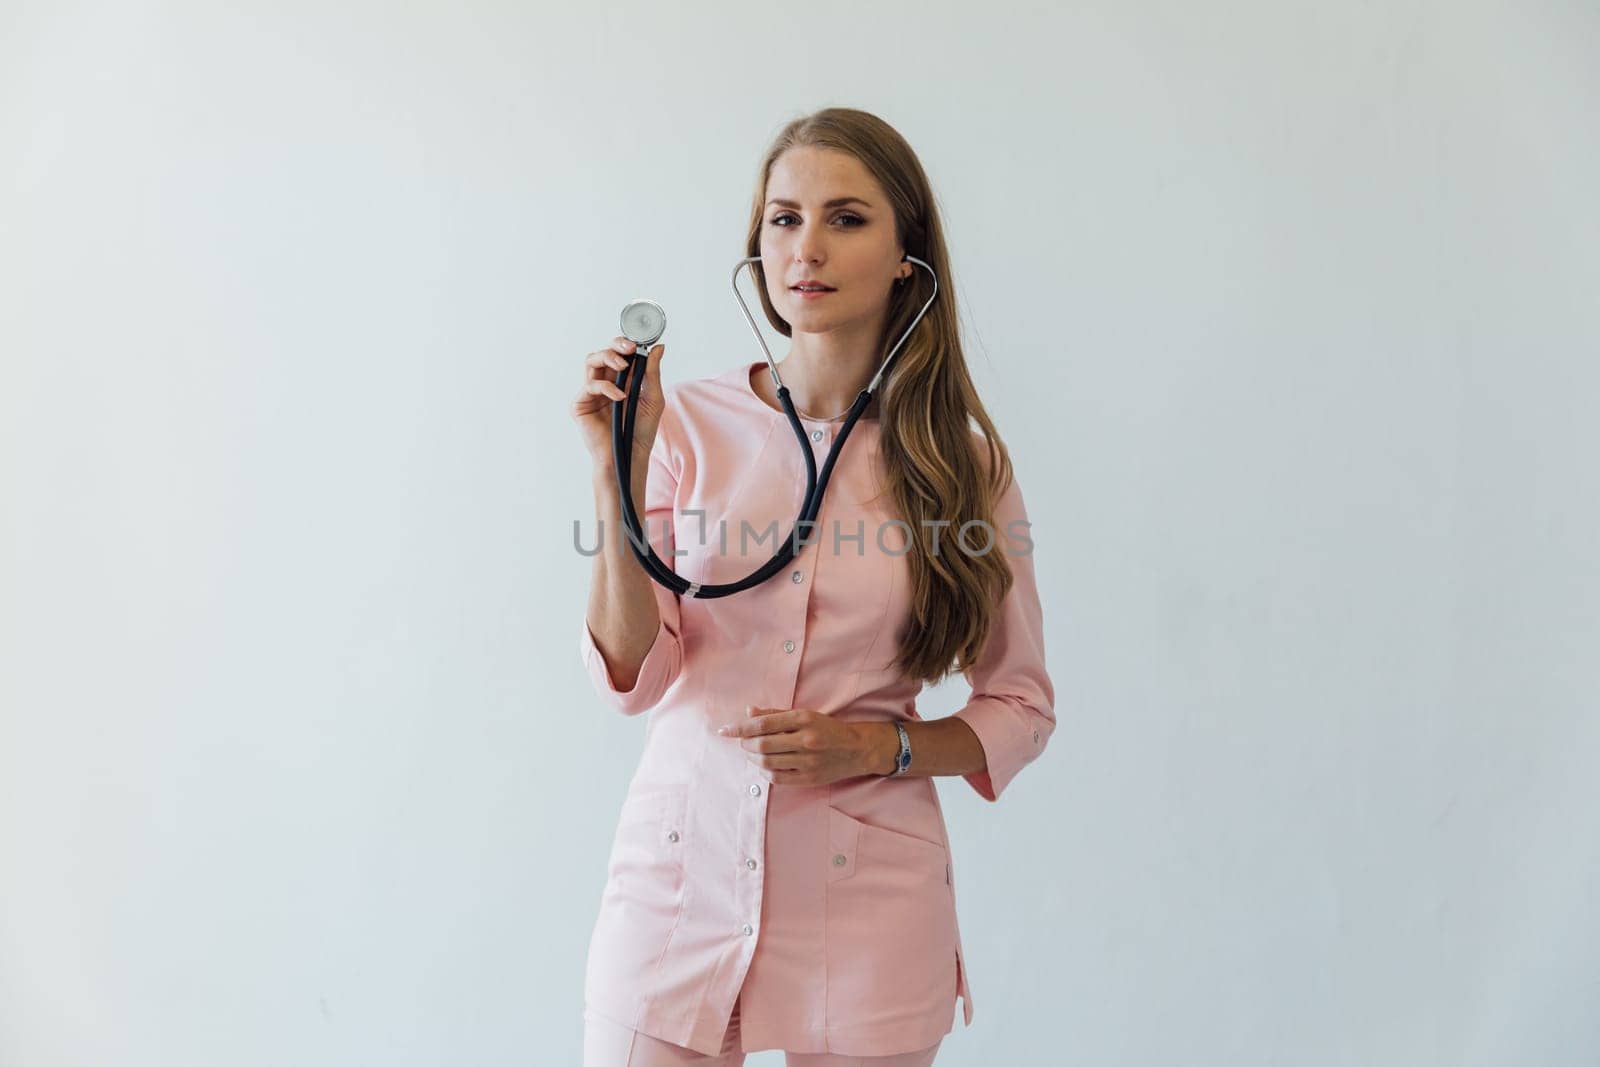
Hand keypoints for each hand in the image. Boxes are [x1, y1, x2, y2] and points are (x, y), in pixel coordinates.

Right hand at [571, 336, 665, 465]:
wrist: (630, 455)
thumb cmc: (641, 431)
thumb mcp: (653, 398)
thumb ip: (653, 372)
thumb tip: (658, 347)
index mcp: (621, 380)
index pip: (618, 353)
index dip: (625, 343)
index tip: (638, 343)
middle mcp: (604, 383)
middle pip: (603, 352)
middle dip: (616, 346)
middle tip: (629, 349)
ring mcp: (591, 393)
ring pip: (591, 361)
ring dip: (608, 358)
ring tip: (623, 366)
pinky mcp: (580, 405)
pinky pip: (589, 386)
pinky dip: (606, 387)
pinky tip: (620, 397)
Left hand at [717, 705, 886, 786]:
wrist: (857, 749)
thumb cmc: (827, 728)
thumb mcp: (804, 714)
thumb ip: (775, 714)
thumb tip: (748, 712)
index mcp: (804, 719)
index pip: (763, 724)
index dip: (740, 728)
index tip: (725, 730)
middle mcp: (806, 740)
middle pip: (762, 745)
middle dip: (745, 744)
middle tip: (742, 742)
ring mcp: (808, 762)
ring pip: (767, 763)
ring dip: (752, 758)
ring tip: (751, 752)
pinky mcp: (809, 779)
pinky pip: (777, 778)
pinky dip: (765, 772)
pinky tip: (763, 766)